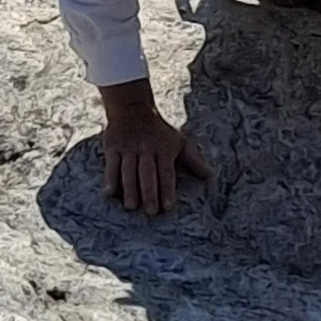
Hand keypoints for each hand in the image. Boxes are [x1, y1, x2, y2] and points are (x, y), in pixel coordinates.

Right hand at [100, 81, 210, 215]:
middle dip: (149, 192)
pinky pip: (111, 165)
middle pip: (147, 173)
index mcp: (163, 150)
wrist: (132, 108)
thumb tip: (211, 177)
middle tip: (151, 212)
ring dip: (130, 189)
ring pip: (129, 171)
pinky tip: (109, 193)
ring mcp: (128, 149)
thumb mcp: (179, 141)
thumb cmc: (159, 131)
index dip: (167, 189)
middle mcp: (146, 150)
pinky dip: (110, 178)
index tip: (169, 206)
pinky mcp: (112, 148)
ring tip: (131, 207)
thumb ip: (194, 160)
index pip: (166, 172)